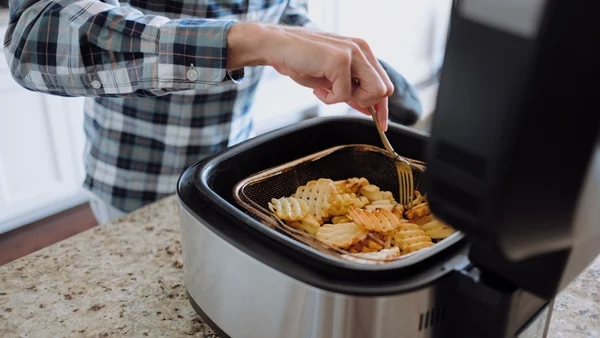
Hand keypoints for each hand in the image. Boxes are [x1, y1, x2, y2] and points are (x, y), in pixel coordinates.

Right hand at [227, 23, 393, 130]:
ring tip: (328, 90)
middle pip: (384, 90)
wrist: (278, 47)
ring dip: (349, 99)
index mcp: (362, 51)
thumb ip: (352, 90)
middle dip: (365, 103)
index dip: (383, 107)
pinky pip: (345, 94)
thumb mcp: (332, 79)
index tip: (381, 124)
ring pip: (373, 92)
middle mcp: (362, 49)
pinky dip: (329, 98)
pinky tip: (318, 87)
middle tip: (341, 97)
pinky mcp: (341, 60)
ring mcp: (353, 53)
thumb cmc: (301, 61)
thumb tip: (369, 109)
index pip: (384, 83)